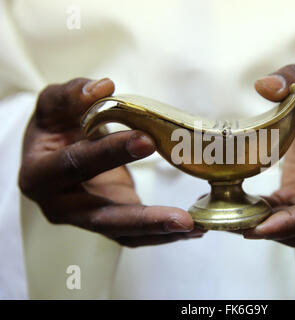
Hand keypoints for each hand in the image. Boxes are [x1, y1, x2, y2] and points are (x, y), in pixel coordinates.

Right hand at [19, 78, 204, 246]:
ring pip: (123, 234)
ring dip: (160, 233)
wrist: (54, 152)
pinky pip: (135, 235)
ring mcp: (85, 218)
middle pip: (103, 217)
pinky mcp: (108, 222)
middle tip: (183, 217)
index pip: (75, 165)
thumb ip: (72, 94)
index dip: (110, 153)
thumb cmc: (55, 127)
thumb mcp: (54, 105)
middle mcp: (60, 206)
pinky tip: (194, 228)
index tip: (147, 139)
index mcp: (39, 174)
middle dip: (144, 218)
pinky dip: (163, 234)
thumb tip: (104, 87)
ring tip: (196, 228)